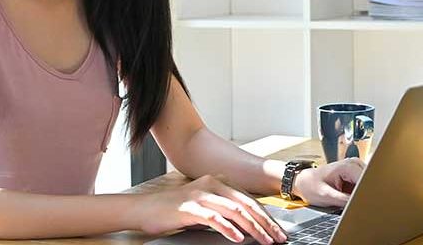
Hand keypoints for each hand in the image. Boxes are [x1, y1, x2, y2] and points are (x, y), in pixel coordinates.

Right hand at [137, 174, 287, 243]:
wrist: (144, 209)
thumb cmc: (174, 210)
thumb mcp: (203, 207)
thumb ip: (223, 211)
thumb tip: (248, 225)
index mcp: (218, 182)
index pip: (249, 200)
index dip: (266, 216)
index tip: (278, 231)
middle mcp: (211, 185)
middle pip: (246, 204)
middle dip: (265, 223)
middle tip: (278, 238)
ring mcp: (200, 195)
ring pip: (234, 210)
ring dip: (253, 227)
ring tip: (264, 240)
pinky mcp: (189, 207)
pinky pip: (213, 217)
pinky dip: (228, 228)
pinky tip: (238, 238)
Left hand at [293, 157, 365, 207]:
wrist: (305, 182)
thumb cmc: (311, 185)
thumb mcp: (326, 196)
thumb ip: (345, 200)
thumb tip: (360, 204)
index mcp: (347, 166)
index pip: (367, 181)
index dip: (366, 193)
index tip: (360, 202)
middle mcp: (353, 164)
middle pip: (370, 182)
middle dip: (364, 194)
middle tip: (350, 201)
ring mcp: (355, 168)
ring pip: (368, 184)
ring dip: (361, 193)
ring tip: (346, 197)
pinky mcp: (355, 174)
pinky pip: (364, 186)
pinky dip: (359, 193)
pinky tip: (348, 196)